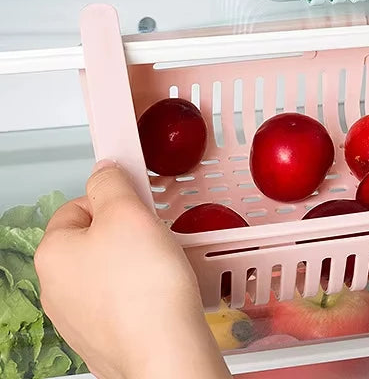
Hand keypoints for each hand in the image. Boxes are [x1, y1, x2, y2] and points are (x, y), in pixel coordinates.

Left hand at [35, 162, 230, 378]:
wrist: (163, 351)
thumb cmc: (143, 284)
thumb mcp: (127, 212)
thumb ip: (111, 183)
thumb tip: (103, 170)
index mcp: (52, 253)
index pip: (77, 205)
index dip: (112, 200)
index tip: (139, 206)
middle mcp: (54, 288)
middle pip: (92, 239)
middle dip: (125, 233)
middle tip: (154, 235)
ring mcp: (75, 319)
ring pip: (107, 271)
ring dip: (134, 262)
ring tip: (161, 266)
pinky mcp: (101, 339)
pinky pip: (120, 301)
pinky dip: (140, 293)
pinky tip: (159, 294)